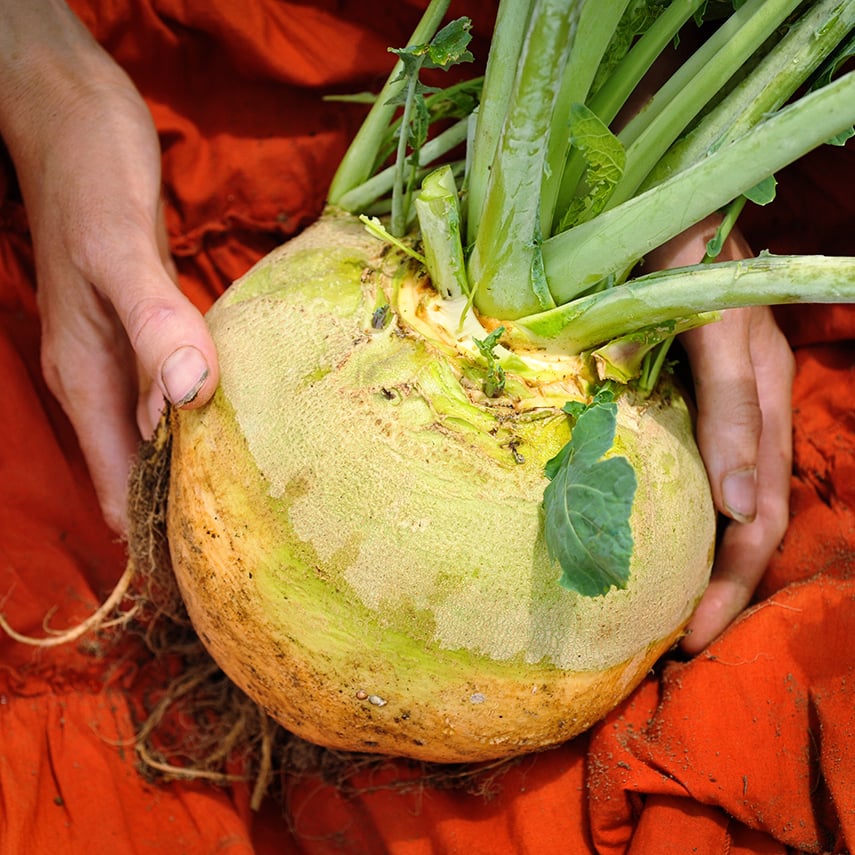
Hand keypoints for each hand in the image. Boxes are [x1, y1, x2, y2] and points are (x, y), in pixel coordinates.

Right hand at [0, 0, 218, 534]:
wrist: (74, 121)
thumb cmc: (88, 179)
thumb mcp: (119, 253)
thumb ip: (155, 324)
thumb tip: (192, 396)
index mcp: (85, 379)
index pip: (117, 486)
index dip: (157, 534)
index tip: (213, 570)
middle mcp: (103, 378)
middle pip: (142, 472)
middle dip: (189, 513)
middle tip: (259, 549)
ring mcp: (128, 354)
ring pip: (163, 435)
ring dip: (204, 468)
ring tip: (265, 506)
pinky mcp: (152, 328)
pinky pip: (181, 392)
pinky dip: (211, 417)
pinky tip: (253, 425)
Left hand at [646, 217, 793, 653]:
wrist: (664, 202)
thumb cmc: (692, 258)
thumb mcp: (718, 333)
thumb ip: (731, 410)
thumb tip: (739, 510)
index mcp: (763, 409)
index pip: (755, 520)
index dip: (729, 583)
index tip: (690, 640)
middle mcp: (745, 415)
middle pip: (741, 521)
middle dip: (715, 588)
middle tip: (674, 646)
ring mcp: (715, 404)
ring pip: (717, 499)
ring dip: (696, 557)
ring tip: (660, 607)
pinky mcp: (680, 390)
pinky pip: (687, 463)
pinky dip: (677, 509)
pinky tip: (648, 533)